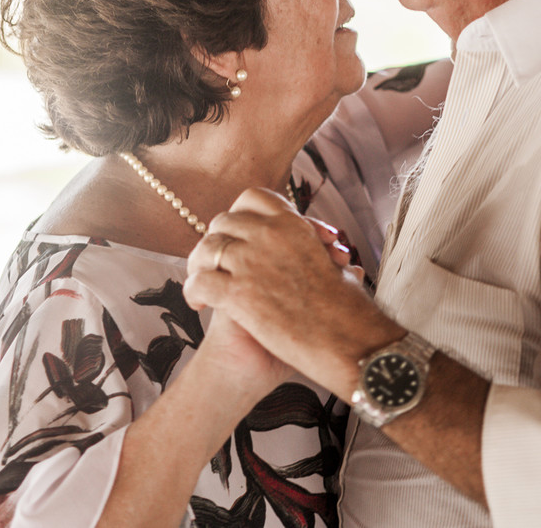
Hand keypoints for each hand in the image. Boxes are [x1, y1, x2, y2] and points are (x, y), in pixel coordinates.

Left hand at [185, 189, 398, 396]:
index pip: (252, 198)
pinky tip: (198, 305)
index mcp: (292, 224)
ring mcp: (250, 262)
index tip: (238, 233)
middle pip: (222, 222)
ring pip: (205, 249)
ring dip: (198, 265)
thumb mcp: (336, 265)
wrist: (347, 343)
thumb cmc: (347, 311)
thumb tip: (328, 253)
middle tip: (216, 263)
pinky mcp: (236, 293)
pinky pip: (198, 283)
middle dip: (216, 241)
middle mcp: (268, 235)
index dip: (239, 214)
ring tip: (200, 282)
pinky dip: (192, 293)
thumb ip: (321, 251)